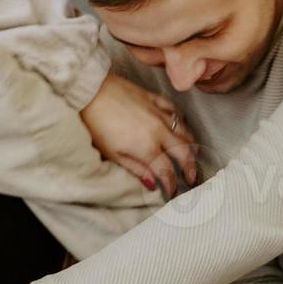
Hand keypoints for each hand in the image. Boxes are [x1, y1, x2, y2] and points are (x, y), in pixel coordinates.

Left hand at [79, 73, 196, 194]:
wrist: (90, 91)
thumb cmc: (95, 123)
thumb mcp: (112, 154)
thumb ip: (135, 169)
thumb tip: (152, 183)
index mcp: (147, 147)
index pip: (166, 171)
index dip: (171, 184)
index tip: (172, 192)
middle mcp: (158, 130)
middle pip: (183, 152)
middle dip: (191, 168)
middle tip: (192, 178)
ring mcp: (158, 112)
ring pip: (184, 131)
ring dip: (190, 146)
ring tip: (192, 156)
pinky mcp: (153, 98)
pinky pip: (174, 109)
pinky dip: (181, 119)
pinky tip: (181, 124)